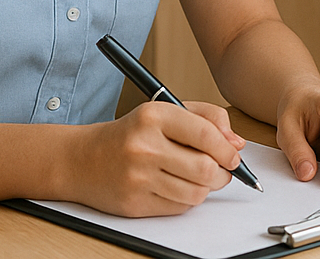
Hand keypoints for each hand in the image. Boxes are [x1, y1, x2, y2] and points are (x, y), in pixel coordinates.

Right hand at [66, 100, 241, 216]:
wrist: (82, 159)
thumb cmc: (131, 133)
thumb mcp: (167, 110)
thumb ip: (207, 119)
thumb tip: (237, 144)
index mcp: (155, 116)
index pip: (206, 135)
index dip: (228, 150)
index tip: (234, 156)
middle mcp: (144, 146)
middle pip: (205, 169)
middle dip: (223, 173)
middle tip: (223, 171)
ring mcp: (137, 177)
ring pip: (196, 193)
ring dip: (206, 188)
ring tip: (200, 178)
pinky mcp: (133, 204)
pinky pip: (178, 208)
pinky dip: (186, 200)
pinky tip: (177, 186)